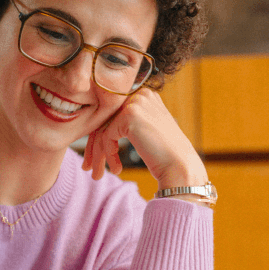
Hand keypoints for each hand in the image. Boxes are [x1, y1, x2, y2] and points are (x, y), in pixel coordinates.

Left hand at [82, 88, 207, 190]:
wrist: (180, 169)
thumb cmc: (164, 155)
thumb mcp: (144, 131)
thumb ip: (124, 122)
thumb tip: (95, 127)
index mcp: (144, 95)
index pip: (112, 114)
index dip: (99, 137)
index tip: (93, 158)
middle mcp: (140, 94)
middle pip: (105, 120)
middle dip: (94, 147)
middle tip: (88, 167)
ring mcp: (136, 102)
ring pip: (103, 129)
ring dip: (98, 154)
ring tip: (96, 174)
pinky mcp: (130, 115)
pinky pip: (107, 136)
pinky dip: (109, 155)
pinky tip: (117, 168)